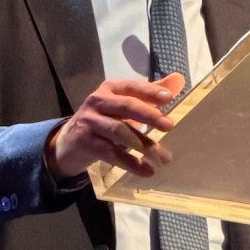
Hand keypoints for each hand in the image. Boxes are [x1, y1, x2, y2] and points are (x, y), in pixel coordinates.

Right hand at [46, 73, 184, 179]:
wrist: (69, 143)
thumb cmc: (104, 120)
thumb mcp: (124, 105)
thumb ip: (150, 94)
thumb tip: (179, 79)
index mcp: (110, 89)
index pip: (132, 87)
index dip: (150, 91)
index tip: (169, 97)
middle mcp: (98, 101)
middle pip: (126, 106)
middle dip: (149, 115)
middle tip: (169, 126)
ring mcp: (90, 122)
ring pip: (119, 131)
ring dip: (143, 144)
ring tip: (162, 157)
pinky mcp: (86, 142)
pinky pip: (111, 153)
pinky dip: (130, 162)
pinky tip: (146, 170)